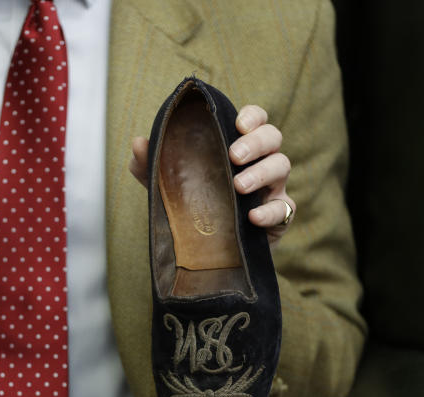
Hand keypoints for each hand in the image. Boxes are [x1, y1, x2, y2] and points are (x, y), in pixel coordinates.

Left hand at [128, 104, 294, 244]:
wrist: (211, 252)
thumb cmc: (195, 206)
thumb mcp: (168, 184)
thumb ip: (152, 164)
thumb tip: (139, 143)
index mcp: (238, 146)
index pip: (255, 119)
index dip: (252, 116)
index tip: (238, 124)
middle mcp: (260, 161)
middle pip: (273, 137)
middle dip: (256, 142)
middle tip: (234, 155)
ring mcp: (273, 188)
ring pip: (282, 166)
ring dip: (262, 173)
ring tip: (238, 186)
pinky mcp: (279, 216)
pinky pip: (284, 209)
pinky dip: (270, 211)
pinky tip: (252, 217)